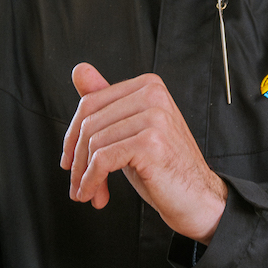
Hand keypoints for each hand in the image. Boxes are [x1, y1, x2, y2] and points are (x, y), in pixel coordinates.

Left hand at [60, 63, 226, 243]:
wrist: (198, 198)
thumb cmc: (163, 166)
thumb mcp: (129, 130)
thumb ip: (105, 100)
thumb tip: (78, 69)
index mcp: (148, 85)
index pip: (90, 102)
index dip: (72, 135)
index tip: (69, 160)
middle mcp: (152, 94)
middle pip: (89, 122)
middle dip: (77, 158)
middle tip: (76, 182)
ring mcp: (154, 116)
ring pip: (94, 142)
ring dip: (84, 174)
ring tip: (89, 192)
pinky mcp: (150, 142)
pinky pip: (103, 160)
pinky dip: (92, 181)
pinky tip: (95, 194)